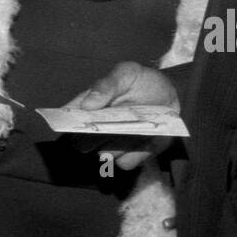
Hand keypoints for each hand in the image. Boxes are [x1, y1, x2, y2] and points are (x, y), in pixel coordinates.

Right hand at [64, 61, 179, 170]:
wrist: (170, 95)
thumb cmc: (142, 81)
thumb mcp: (127, 72)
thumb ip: (106, 84)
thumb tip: (87, 104)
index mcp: (88, 106)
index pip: (67, 118)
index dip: (68, 121)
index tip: (81, 119)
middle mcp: (96, 129)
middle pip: (81, 143)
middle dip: (94, 136)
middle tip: (112, 123)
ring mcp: (113, 143)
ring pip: (104, 155)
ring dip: (118, 144)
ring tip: (134, 128)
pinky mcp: (131, 155)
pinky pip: (125, 163)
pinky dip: (135, 153)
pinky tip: (146, 139)